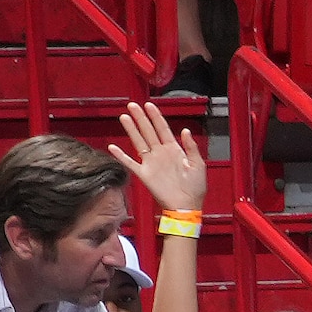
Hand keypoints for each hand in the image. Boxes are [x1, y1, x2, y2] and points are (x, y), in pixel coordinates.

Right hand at [115, 97, 207, 218]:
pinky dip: (121, 156)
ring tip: (124, 118)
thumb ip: (191, 147)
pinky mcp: (145, 175)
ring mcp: (151, 163)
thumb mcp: (198, 164)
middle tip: (132, 105)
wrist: (187, 206)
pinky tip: (113, 147)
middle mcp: (161, 154)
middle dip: (140, 118)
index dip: (156, 116)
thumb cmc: (195, 188)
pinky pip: (130, 163)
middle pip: (148, 131)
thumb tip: (185, 130)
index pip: (163, 128)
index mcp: (174, 150)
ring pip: (138, 142)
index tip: (149, 105)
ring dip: (131, 130)